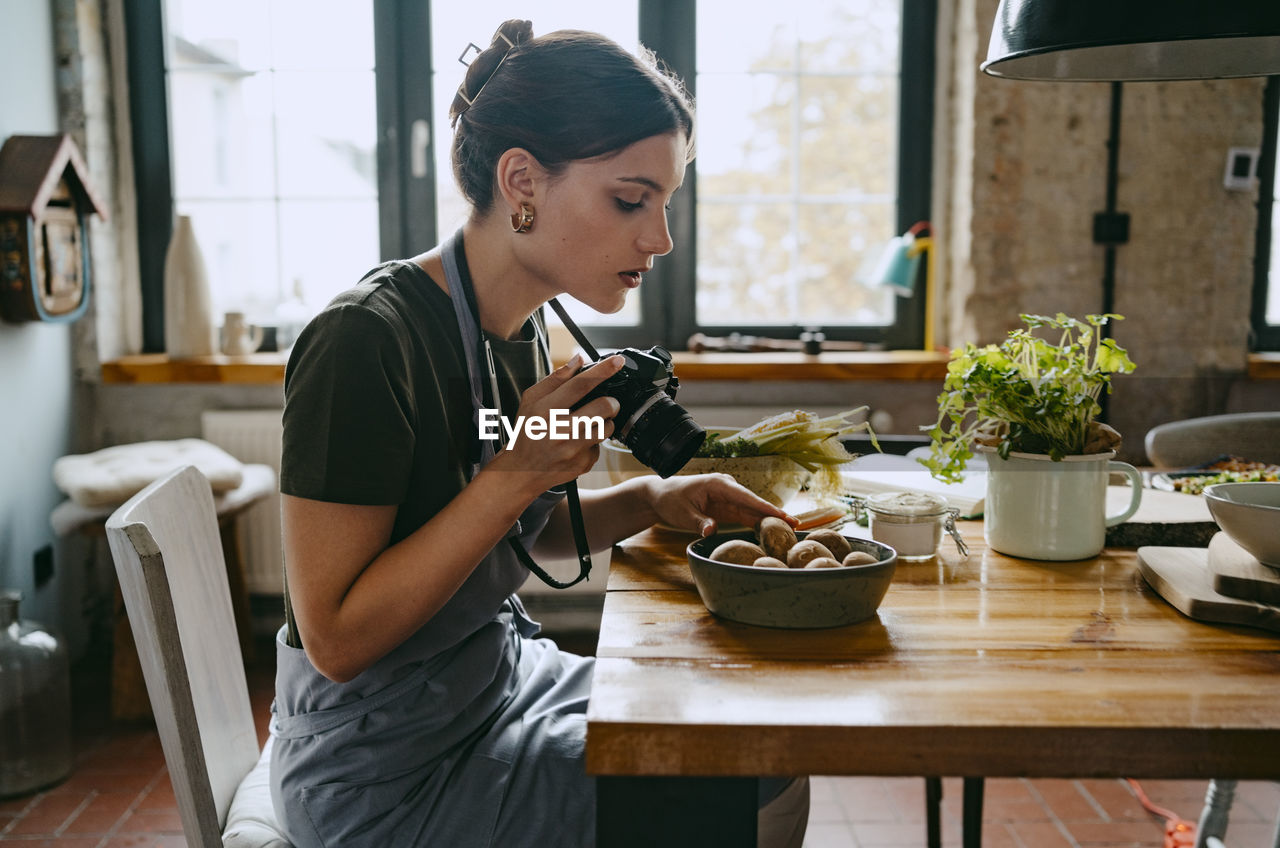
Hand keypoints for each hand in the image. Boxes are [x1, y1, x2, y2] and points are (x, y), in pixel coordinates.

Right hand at [485, 352, 623, 493]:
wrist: (521, 471)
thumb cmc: (527, 433)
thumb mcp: (531, 401)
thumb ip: (555, 379)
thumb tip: (578, 360)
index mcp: (546, 410)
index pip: (580, 385)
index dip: (602, 371)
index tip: (617, 361)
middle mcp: (560, 430)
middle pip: (603, 406)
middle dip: (611, 401)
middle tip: (606, 403)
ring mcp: (573, 449)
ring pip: (608, 426)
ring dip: (604, 421)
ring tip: (588, 423)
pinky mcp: (582, 463)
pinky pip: (601, 447)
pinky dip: (594, 442)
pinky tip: (579, 443)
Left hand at [648, 473, 796, 536]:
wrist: (660, 496)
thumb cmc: (669, 500)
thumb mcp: (681, 514)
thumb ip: (698, 522)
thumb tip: (712, 530)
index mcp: (718, 484)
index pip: (747, 498)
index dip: (766, 508)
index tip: (784, 516)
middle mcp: (727, 488)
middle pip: (755, 504)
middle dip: (775, 515)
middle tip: (796, 527)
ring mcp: (728, 497)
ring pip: (753, 510)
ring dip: (770, 520)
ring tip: (790, 531)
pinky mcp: (727, 507)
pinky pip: (746, 515)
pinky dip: (759, 522)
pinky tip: (772, 531)